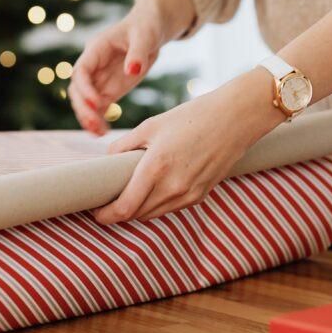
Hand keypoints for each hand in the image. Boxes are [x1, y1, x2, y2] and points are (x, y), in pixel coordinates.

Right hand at [68, 0, 194, 134]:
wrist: (152, 28)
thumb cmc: (146, 26)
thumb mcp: (145, 35)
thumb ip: (138, 53)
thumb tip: (133, 71)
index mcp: (96, 49)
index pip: (81, 70)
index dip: (85, 88)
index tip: (96, 104)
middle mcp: (93, 65)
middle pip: (78, 89)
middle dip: (83, 108)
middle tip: (94, 125)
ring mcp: (99, 79)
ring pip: (85, 101)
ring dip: (88, 117)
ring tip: (98, 133)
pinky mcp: (109, 89)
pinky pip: (99, 107)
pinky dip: (99, 120)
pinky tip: (104, 132)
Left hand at [93, 68, 283, 223]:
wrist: (236, 118)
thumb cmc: (192, 117)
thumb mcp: (150, 126)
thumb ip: (123, 146)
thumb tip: (106, 162)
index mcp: (156, 168)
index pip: (124, 209)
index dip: (105, 216)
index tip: (96, 211)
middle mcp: (173, 187)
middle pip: (136, 215)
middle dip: (118, 212)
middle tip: (107, 199)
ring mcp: (189, 194)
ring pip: (153, 215)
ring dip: (137, 210)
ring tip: (128, 193)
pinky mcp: (201, 195)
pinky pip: (170, 209)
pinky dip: (156, 204)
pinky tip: (153, 189)